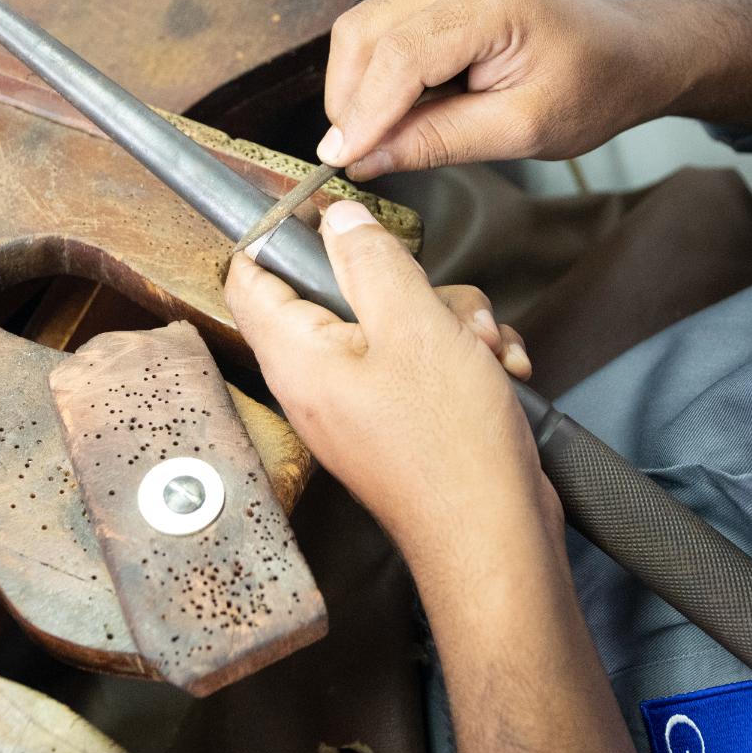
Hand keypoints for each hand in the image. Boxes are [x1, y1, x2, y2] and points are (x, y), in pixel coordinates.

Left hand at [224, 201, 557, 575]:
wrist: (495, 536)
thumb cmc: (450, 448)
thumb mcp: (414, 326)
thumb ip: (371, 261)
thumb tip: (337, 219)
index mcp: (297, 357)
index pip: (251, 276)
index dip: (281, 234)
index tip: (332, 216)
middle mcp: (318, 380)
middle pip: (341, 291)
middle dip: (407, 283)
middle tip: (441, 306)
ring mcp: (360, 400)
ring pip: (397, 319)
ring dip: (451, 320)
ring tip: (483, 350)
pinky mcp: (401, 416)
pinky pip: (424, 358)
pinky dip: (464, 356)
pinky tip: (500, 372)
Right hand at [318, 0, 680, 177]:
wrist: (632, 51)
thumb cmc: (597, 85)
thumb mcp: (522, 130)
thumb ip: (438, 140)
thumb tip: (366, 157)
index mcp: (493, 0)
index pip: (399, 55)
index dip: (363, 113)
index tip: (340, 160)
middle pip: (365, 31)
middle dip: (350, 99)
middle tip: (357, 156)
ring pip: (365, 26)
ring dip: (359, 86)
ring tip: (384, 135)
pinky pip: (384, 24)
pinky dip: (377, 71)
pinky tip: (401, 108)